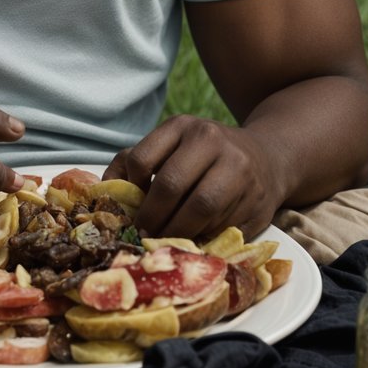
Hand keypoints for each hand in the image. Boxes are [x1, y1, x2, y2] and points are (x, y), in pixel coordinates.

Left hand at [103, 115, 281, 240]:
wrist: (267, 158)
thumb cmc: (205, 156)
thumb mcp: (172, 145)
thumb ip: (135, 162)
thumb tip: (100, 190)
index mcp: (183, 126)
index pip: (142, 159)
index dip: (131, 190)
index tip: (131, 208)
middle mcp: (212, 140)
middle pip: (170, 185)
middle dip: (152, 218)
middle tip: (144, 235)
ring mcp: (239, 169)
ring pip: (200, 210)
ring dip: (177, 232)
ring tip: (166, 241)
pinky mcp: (257, 199)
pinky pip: (224, 227)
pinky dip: (205, 239)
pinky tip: (196, 240)